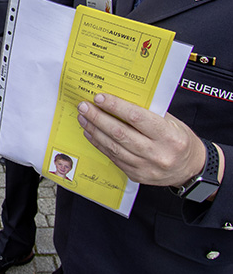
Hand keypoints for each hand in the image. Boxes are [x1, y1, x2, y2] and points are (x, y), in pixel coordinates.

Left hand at [76, 93, 206, 186]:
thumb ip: (148, 112)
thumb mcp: (171, 122)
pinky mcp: (137, 175)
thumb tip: (119, 100)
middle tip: (85, 107)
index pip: (136, 117)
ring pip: (114, 147)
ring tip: (84, 119)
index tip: (100, 98)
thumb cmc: (180, 140)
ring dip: (95, 131)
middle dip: (98, 118)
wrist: (189, 168)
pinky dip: (100, 145)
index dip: (116, 107)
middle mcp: (157, 153)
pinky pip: (114, 158)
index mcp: (168, 136)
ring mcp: (146, 167)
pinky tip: (92, 134)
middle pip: (120, 133)